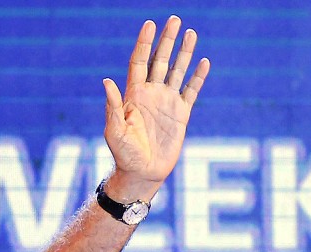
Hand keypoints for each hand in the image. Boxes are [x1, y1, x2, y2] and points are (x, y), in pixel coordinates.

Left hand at [102, 16, 209, 200]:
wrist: (142, 173)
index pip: (139, 62)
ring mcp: (167, 103)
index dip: (144, 43)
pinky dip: (198, 77)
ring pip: (177, 71)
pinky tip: (203, 62)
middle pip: (160, 60)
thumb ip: (113, 106)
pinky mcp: (181, 114)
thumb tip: (107, 81)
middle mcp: (151, 94)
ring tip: (191, 33)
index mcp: (134, 95)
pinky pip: (191, 91)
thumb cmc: (124, 154)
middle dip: (166, 40)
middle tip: (174, 19)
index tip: (150, 24)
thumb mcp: (114, 131)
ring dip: (184, 53)